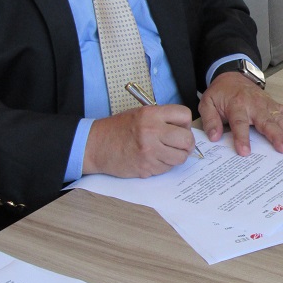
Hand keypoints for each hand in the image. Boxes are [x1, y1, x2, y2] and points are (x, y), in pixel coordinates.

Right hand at [82, 103, 196, 176]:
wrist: (95, 145)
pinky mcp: (146, 167)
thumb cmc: (118, 128)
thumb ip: (162, 119)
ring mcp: (149, 151)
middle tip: (182, 145)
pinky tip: (153, 159)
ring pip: (180, 158)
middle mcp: (152, 131)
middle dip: (187, 144)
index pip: (185, 115)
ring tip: (167, 152)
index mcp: (152, 114)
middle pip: (187, 140)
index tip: (182, 128)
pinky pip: (166, 169)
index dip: (186, 123)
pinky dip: (164, 165)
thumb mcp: (140, 114)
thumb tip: (185, 130)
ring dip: (177, 157)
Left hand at [198, 72, 282, 155]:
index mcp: (237, 106)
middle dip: (276, 136)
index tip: (245, 152)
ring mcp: (267, 104)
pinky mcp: (274, 104)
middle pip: (266, 122)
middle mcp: (255, 105)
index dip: (242, 138)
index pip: (240, 123)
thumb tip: (214, 137)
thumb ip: (210, 120)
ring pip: (280, 118)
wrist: (232, 76)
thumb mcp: (207, 103)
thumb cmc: (220, 93)